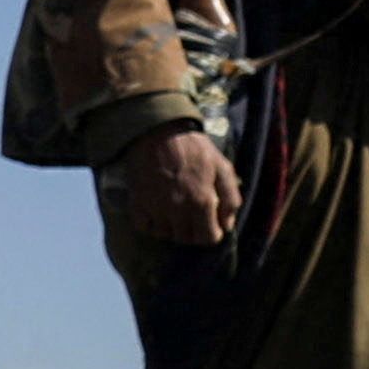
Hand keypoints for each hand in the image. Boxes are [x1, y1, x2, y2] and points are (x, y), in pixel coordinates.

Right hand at [111, 120, 240, 246]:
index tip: (210, 224)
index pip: (208, 238)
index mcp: (201, 201)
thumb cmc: (193, 147)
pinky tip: (156, 212)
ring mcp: (155, 207)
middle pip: (186, 239)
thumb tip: (227, 225)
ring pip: (165, 234)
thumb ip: (231, 198)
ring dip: (172, 228)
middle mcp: (178, 209)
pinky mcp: (137, 201)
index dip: (212, 233)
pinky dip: (151, 224)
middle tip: (192, 217)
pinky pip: (144, 226)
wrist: (157, 129)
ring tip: (175, 213)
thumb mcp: (222, 167)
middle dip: (193, 231)